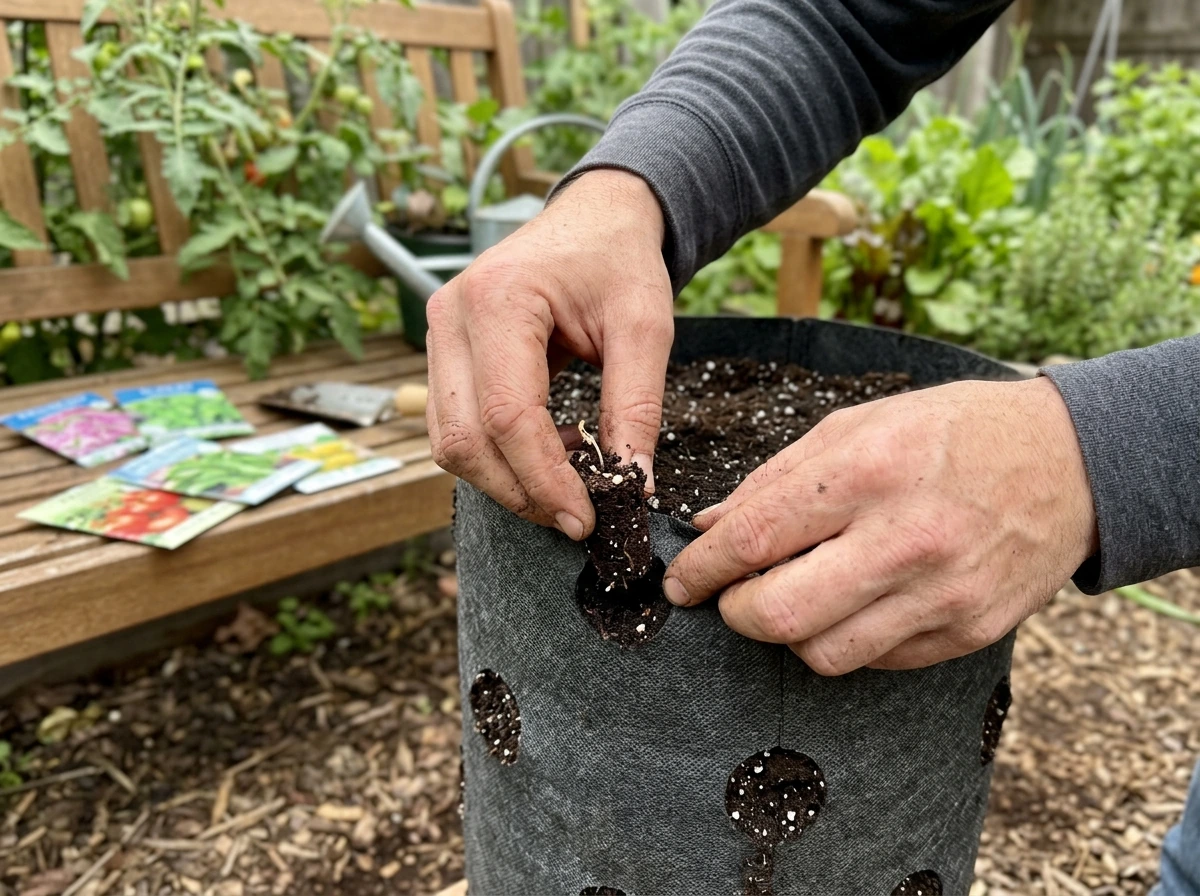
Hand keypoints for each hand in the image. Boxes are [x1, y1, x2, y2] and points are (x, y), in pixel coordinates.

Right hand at [425, 169, 673, 539]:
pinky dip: (497, 456)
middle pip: (466, 441)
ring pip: (450, 442)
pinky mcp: (443, 352)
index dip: (545, 481)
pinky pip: (454, 425)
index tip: (586, 519)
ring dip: (506, 480)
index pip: (508, 417)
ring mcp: (437, 334)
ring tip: (569, 477)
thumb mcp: (644, 326)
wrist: (595, 216)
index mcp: (498, 300)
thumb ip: (636, 406)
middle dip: (521, 493)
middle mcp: (450, 316)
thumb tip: (631, 485)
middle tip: (577, 517)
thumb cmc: (619, 259)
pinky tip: (547, 448)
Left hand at [662, 377, 1099, 672]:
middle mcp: (905, 539)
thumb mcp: (858, 425)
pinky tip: (852, 602)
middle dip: (734, 612)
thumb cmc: (952, 433)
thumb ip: (775, 479)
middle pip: (778, 616)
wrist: (1071, 463)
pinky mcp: (968, 634)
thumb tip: (709, 528)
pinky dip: (845, 639)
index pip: (754, 539)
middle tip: (729, 596)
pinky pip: (876, 661)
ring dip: (788, 633)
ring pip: (823, 654)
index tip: (680, 582)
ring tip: (795, 595)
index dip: (701, 569)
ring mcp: (942, 595)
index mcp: (867, 471)